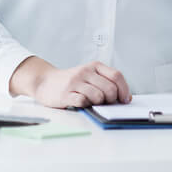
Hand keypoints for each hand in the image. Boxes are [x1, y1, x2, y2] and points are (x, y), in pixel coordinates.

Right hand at [10, 56, 131, 108]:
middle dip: (112, 100)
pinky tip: (82, 103)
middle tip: (105, 103)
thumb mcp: (89, 76)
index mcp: (94, 66)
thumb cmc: (72, 81)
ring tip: (91, 102)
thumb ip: (106, 83)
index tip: (125, 100)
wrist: (45, 82)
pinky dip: (86, 105)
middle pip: (110, 89)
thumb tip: (126, 98)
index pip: (117, 76)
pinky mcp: (66, 94)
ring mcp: (75, 82)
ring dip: (98, 104)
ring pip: (98, 96)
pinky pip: (83, 102)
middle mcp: (85, 72)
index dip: (124, 90)